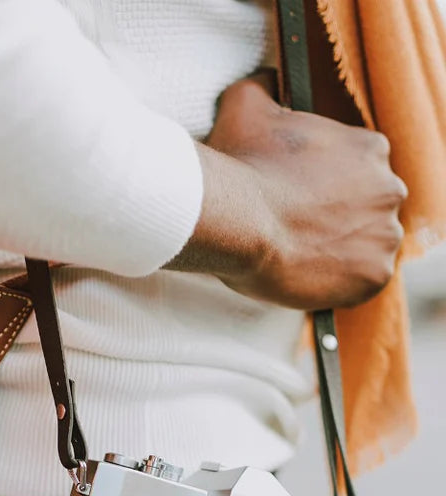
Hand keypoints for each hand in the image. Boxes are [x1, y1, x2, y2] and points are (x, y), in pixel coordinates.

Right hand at [170, 76, 406, 309]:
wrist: (237, 222)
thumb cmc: (242, 166)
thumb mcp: (245, 107)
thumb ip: (262, 88)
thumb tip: (264, 79)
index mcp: (370, 149)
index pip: (359, 172)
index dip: (328, 189)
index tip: (302, 201)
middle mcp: (389, 188)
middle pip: (369, 209)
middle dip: (339, 221)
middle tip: (299, 231)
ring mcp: (385, 235)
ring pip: (368, 247)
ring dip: (341, 253)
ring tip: (301, 257)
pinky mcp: (374, 276)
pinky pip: (365, 283)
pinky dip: (342, 285)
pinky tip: (311, 277)